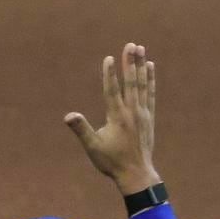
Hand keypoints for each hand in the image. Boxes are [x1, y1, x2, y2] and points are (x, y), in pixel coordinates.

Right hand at [64, 42, 161, 194]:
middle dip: (130, 62)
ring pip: (141, 84)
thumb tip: (69, 116)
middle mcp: (132, 112)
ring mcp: (142, 113)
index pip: (112, 91)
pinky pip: (150, 93)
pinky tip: (150, 67)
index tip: (109, 58)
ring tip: (140, 49)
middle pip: (131, 82)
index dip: (110, 74)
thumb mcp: (93, 147)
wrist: (136, 173)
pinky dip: (150, 80)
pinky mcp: (149, 117)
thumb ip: (82, 129)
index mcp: (117, 118)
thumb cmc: (111, 162)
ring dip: (140, 66)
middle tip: (130, 45)